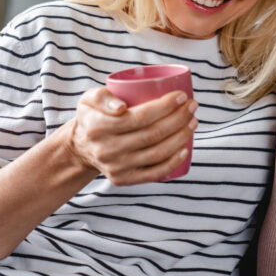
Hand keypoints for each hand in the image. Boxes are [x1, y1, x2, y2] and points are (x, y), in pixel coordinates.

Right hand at [66, 87, 197, 185]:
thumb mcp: (89, 99)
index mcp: (99, 126)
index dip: (165, 107)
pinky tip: (185, 149)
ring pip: (157, 153)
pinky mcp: (124, 179)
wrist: (82, 147)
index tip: (182, 96)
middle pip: (153, 134)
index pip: (140, 117)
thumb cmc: (93, 116)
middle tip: (193, 106)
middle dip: (179, 119)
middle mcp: (107, 149)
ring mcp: (117, 167)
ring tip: (193, 122)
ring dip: (181, 137)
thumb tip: (121, 107)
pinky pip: (154, 173)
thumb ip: (101, 97)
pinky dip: (173, 162)